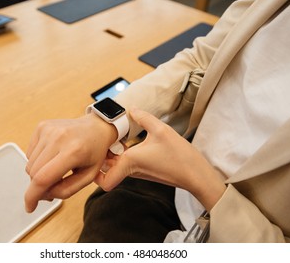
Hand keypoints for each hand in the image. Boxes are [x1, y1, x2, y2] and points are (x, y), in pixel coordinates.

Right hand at [24, 113, 116, 212]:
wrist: (96, 127)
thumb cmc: (95, 152)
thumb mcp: (88, 176)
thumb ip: (66, 190)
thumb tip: (44, 194)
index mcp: (73, 151)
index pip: (43, 178)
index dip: (33, 196)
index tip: (29, 207)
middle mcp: (58, 138)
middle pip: (34, 173)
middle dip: (38, 186)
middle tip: (52, 187)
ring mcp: (48, 130)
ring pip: (30, 164)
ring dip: (39, 173)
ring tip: (55, 170)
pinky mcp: (42, 126)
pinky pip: (30, 152)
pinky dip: (38, 160)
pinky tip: (52, 156)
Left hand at [95, 108, 225, 210]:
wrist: (195, 175)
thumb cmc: (179, 156)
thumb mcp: (161, 130)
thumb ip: (144, 117)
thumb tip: (132, 109)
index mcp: (129, 162)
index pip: (103, 181)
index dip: (94, 172)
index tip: (94, 154)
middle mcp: (131, 170)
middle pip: (106, 170)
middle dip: (101, 157)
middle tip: (101, 140)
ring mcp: (138, 173)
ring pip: (116, 167)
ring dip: (112, 155)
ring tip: (115, 138)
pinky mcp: (145, 172)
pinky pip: (126, 165)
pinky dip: (123, 156)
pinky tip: (128, 142)